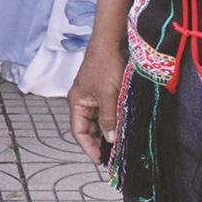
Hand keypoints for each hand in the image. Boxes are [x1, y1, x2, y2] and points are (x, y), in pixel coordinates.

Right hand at [68, 38, 125, 163]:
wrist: (112, 41)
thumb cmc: (105, 65)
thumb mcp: (108, 95)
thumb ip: (109, 118)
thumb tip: (110, 140)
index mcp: (77, 102)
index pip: (78, 131)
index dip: (88, 147)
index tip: (100, 160)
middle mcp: (84, 101)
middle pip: (89, 128)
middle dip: (100, 141)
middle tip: (114, 155)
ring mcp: (95, 96)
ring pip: (100, 120)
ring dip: (109, 131)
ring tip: (121, 144)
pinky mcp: (106, 91)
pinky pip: (108, 111)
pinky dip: (115, 120)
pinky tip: (124, 127)